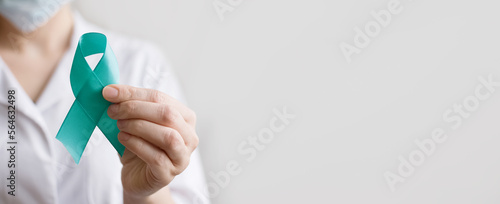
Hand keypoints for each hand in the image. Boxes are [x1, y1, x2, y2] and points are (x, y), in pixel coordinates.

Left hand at [102, 84, 198, 202]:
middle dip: (136, 109)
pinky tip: (123, 138)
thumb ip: (129, 105)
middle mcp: (189, 136)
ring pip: (168, 136)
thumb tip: (111, 90)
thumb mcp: (136, 121)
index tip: (109, 92)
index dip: (134, 93)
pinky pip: (157, 157)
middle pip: (167, 114)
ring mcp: (182, 157)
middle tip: (113, 110)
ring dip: (139, 127)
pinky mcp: (169, 174)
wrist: (136, 176)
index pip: (161, 98)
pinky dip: (137, 144)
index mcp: (185, 117)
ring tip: (120, 125)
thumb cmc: (139, 145)